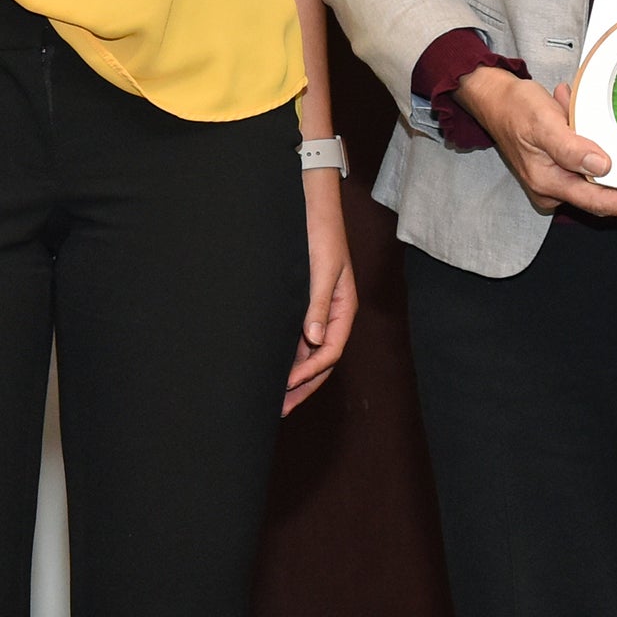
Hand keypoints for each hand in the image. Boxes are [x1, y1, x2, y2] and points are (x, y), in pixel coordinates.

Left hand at [283, 168, 360, 413]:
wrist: (312, 208)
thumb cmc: (320, 236)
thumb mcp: (320, 270)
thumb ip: (316, 305)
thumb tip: (314, 340)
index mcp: (342, 308)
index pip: (329, 352)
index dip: (308, 372)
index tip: (286, 386)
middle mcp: (332, 314)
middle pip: (321, 360)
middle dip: (302, 386)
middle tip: (280, 408)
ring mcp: (319, 311)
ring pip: (309, 353)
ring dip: (294, 376)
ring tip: (274, 397)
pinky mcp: (305, 304)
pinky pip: (299, 339)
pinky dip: (289, 357)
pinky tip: (273, 368)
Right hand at [454, 66, 616, 221]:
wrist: (492, 98)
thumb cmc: (515, 108)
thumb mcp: (543, 123)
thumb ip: (572, 147)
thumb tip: (603, 167)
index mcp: (548, 182)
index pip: (599, 201)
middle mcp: (551, 188)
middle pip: (600, 196)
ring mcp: (553, 179)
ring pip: (592, 176)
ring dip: (602, 151)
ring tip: (588, 118)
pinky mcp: (555, 168)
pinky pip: (582, 162)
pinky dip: (588, 142)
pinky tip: (575, 113)